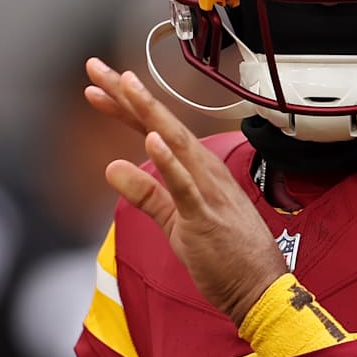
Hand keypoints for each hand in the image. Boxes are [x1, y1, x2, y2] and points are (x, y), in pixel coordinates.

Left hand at [84, 58, 285, 321]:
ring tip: (123, 85)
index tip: (98, 86)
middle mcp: (203, 172)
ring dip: (148, 113)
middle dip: (127, 94)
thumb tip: (112, 168)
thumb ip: (146, 194)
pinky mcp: (206, 216)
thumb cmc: (226, 257)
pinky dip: (169, 162)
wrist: (261, 289)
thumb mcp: (175, 222)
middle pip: (160, 124)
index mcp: (197, 171)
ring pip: (174, 143)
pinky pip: (185, 186)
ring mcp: (207, 191)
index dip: (126, 106)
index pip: (155, 130)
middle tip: (96, 67)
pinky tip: (152, 140)